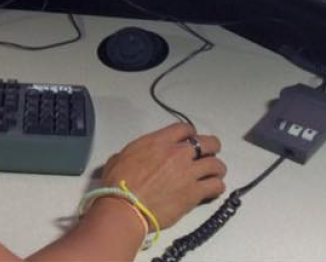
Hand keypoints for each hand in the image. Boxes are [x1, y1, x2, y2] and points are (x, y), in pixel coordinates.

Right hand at [100, 122, 226, 229]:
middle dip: (211, 148)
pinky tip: (210, 191)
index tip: (190, 142)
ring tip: (212, 175)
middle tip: (206, 156)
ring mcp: (188, 172)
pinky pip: (216, 186)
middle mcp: (177, 153)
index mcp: (158, 141)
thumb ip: (134, 153)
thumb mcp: (119, 158)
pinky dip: (216, 187)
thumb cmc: (117, 183)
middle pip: (209, 143)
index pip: (185, 128)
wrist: (125, 206)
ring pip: (217, 164)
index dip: (190, 134)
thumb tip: (131, 158)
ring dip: (216, 169)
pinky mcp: (194, 192)